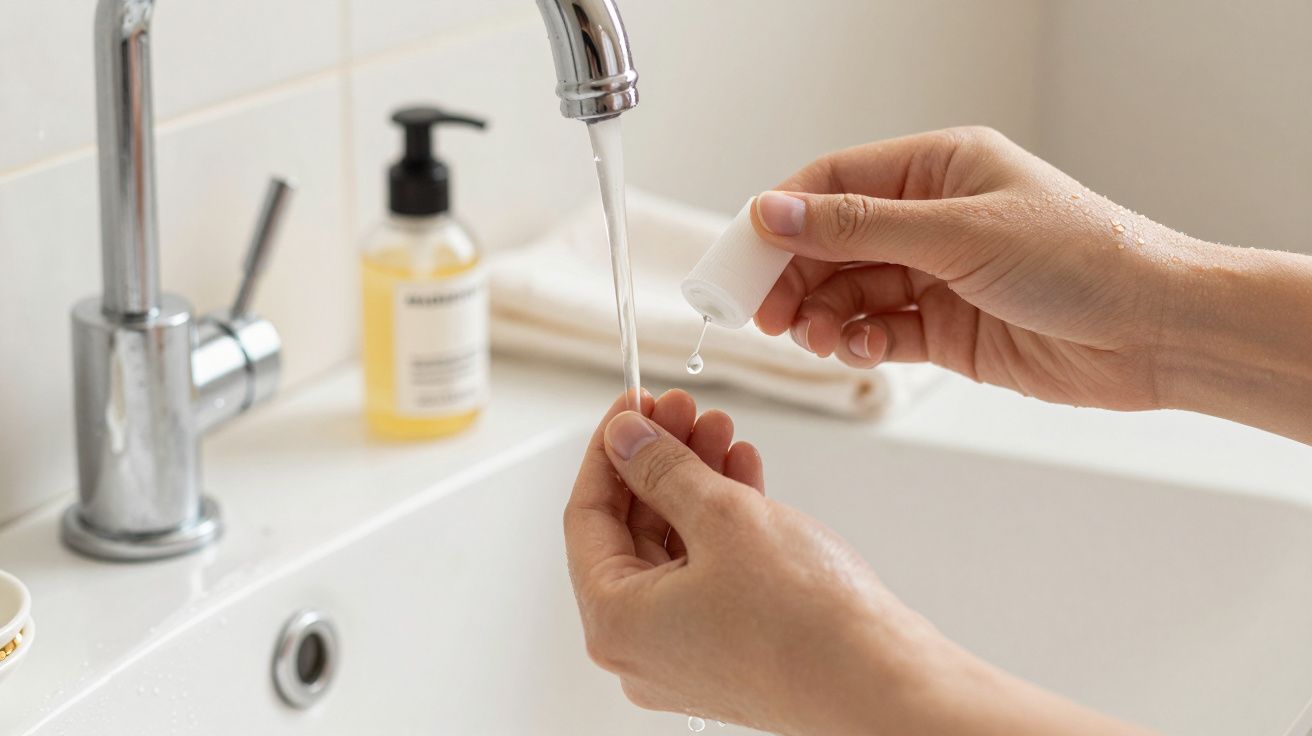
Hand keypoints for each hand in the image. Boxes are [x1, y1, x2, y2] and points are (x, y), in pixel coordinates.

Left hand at [564, 391, 1151, 734]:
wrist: (883, 682)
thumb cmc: (804, 619)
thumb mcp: (721, 516)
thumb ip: (663, 469)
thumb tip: (626, 439)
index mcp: (615, 622)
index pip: (587, 515)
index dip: (609, 450)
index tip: (631, 405)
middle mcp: (641, 647)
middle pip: (633, 529)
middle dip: (661, 460)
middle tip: (684, 408)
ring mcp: (686, 651)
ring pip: (676, 547)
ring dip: (696, 481)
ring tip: (721, 428)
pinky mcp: (730, 649)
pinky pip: (709, 571)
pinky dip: (723, 520)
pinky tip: (743, 471)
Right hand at [751, 126, 1191, 411]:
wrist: (1156, 332)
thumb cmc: (1081, 257)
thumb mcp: (958, 233)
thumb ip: (859, 227)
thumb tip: (773, 213)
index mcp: (938, 167)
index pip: (833, 182)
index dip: (781, 218)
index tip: (742, 257)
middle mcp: (932, 217)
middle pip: (832, 241)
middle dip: (794, 276)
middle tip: (764, 312)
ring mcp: (937, 275)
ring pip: (849, 290)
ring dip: (821, 314)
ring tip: (814, 337)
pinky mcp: (946, 329)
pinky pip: (878, 330)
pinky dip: (858, 342)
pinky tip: (857, 350)